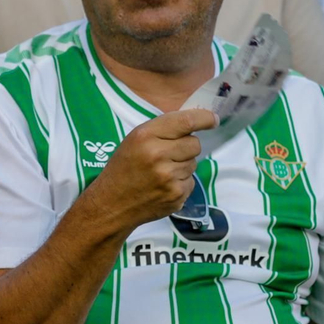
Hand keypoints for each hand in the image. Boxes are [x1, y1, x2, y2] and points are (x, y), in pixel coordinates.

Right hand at [85, 108, 217, 231]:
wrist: (112, 205)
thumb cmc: (123, 168)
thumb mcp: (134, 140)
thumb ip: (162, 130)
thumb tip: (196, 123)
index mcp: (145, 136)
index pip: (185, 122)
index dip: (204, 119)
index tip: (212, 120)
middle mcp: (158, 155)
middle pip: (195, 144)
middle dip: (187, 146)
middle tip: (170, 153)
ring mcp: (169, 178)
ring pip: (194, 163)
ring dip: (183, 165)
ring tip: (162, 172)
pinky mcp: (176, 196)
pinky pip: (191, 182)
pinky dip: (181, 182)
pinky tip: (163, 186)